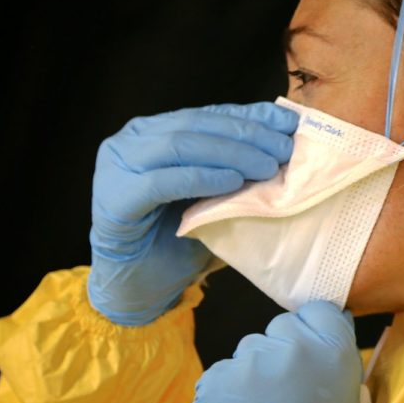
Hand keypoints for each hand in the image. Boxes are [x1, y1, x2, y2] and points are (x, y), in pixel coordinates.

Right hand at [87, 102, 298, 325]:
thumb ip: (233, 168)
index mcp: (154, 131)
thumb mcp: (212, 196)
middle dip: (246, 134)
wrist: (138, 287)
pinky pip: (162, 182)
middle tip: (283, 148)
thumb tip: (282, 146)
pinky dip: (201, 178)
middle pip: (195, 124)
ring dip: (230, 153)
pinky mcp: (115, 198)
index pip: (208, 115)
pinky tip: (233, 182)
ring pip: (180, 145)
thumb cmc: (177, 240)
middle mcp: (132, 141)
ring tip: (267, 166)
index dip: (250, 116)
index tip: (288, 123)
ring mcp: (118, 166)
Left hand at [190, 301, 366, 402]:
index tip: (310, 348)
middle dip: (283, 351)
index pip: (319, 310)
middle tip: (286, 390)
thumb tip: (322, 344)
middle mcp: (291, 346)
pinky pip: (224, 374)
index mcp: (333, 351)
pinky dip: (229, 393)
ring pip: (250, 350)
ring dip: (255, 372)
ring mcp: (249, 361)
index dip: (314, 329)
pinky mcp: (215, 379)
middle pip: (282, 328)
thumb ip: (336, 366)